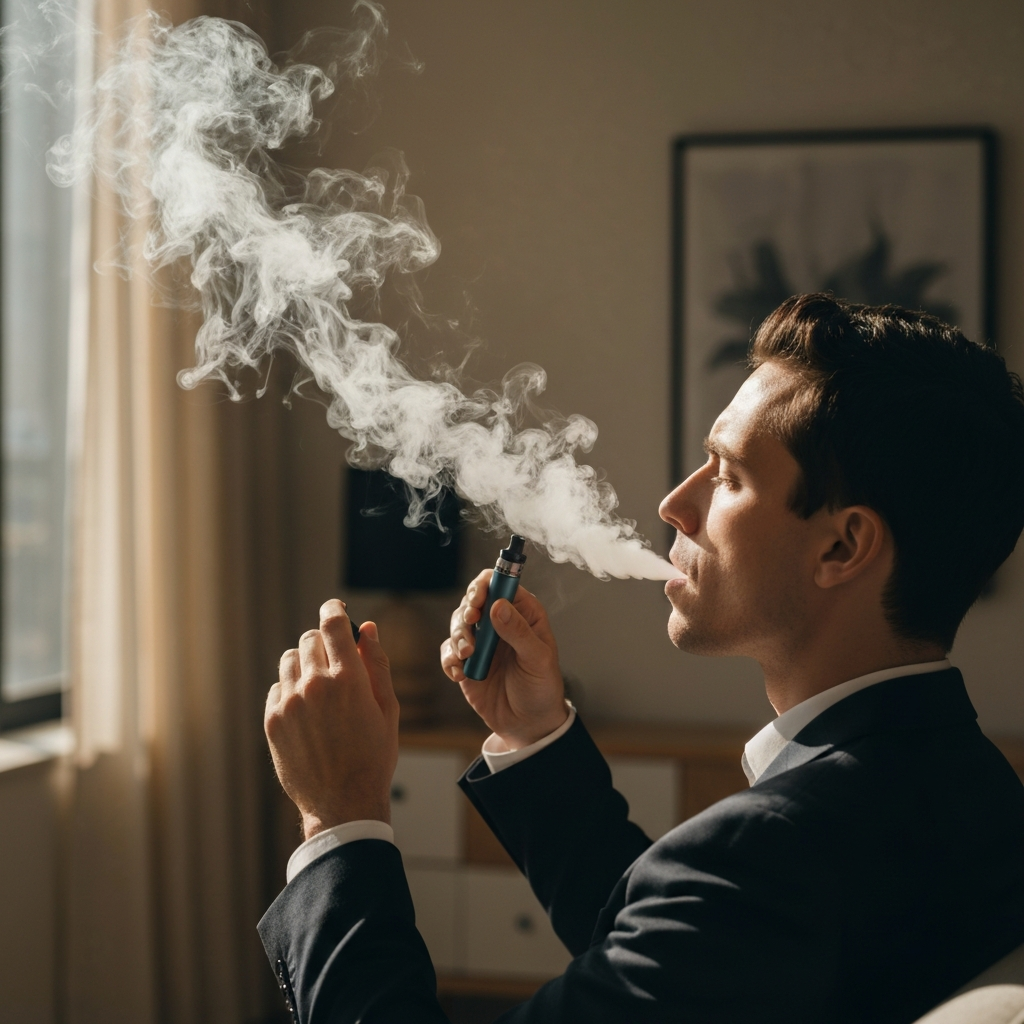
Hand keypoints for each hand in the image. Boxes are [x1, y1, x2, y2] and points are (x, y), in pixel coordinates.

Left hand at [265, 599, 398, 840]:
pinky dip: (291, 689)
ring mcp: (289, 703)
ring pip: (290, 660)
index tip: (336, 609)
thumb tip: (367, 629)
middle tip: (336, 662)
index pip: (332, 622)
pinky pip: (277, 687)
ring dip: (305, 664)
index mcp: (348, 679)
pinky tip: (307, 710)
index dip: (334, 609)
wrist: (342, 802)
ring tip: (320, 688)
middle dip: (324, 642)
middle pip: (310, 639)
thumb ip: (376, 663)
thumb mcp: (387, 708)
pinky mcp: (272, 721)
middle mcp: (314, 685)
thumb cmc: (373, 756)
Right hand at [440, 569, 567, 749]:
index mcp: (522, 613)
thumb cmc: (541, 688)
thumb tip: (498, 605)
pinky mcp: (466, 662)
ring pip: (457, 623)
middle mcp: (499, 622)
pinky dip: (449, 659)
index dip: (485, 585)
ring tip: (468, 655)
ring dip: (458, 636)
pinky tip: (460, 674)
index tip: (477, 600)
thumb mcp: (537, 659)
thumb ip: (518, 632)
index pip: (500, 584)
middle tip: (471, 623)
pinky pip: (448, 651)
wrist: (528, 725)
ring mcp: (481, 642)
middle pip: (472, 599)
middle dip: (467, 610)